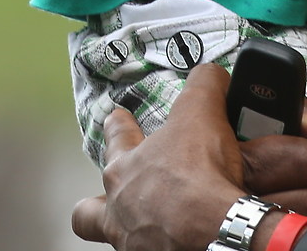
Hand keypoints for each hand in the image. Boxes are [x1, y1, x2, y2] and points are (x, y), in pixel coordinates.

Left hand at [71, 64, 306, 246]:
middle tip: (111, 197)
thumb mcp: (200, 113)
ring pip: (112, 236)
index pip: (114, 139)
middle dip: (96, 202)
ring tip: (138, 227)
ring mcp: (132, 242)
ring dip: (124, 228)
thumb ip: (201, 86)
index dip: (117, 126)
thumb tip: (208, 73)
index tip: (117, 117)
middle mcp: (119, 209)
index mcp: (124, 168)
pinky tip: (169, 242)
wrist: (217, 232)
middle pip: (89, 208)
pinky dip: (154, 246)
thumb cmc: (196, 177)